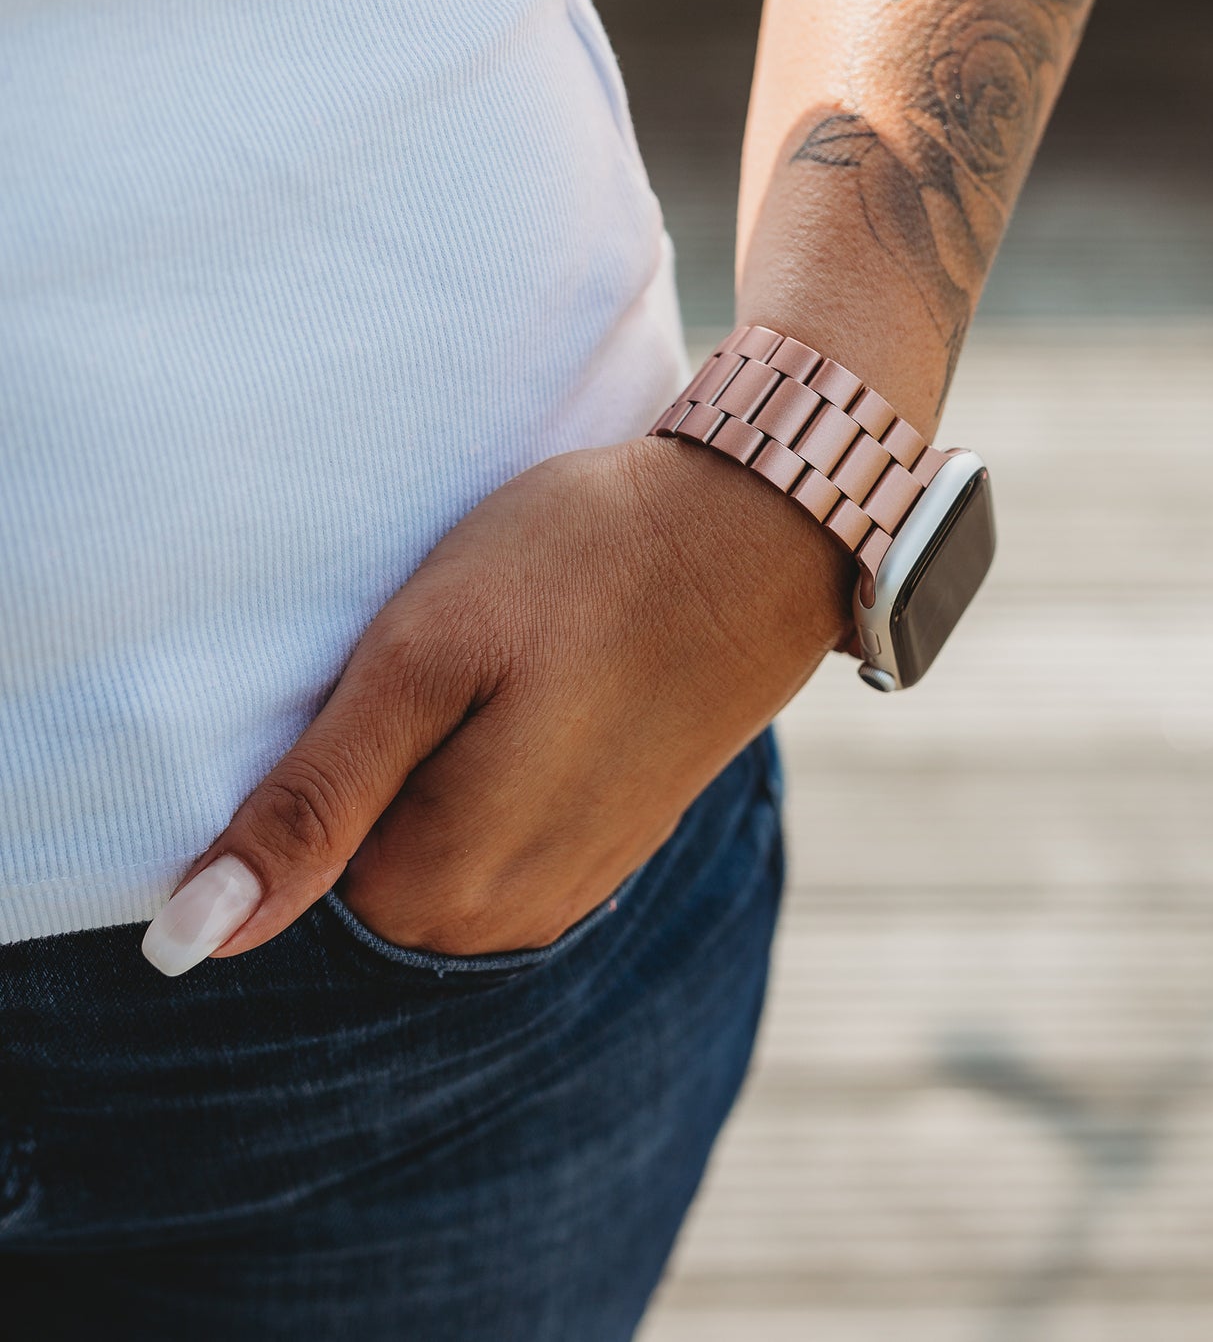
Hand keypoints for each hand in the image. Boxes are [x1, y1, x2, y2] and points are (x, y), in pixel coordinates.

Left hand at [141, 436, 849, 974]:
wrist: (760, 537)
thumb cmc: (584, 571)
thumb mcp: (423, 660)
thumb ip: (310, 804)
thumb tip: (190, 938)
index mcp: (438, 884)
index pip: (293, 863)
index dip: (315, 757)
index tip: (384, 671)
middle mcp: (503, 918)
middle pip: (366, 861)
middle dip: (375, 770)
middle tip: (448, 659)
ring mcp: (568, 888)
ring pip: (435, 844)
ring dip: (441, 763)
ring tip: (505, 669)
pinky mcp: (610, 846)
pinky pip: (503, 833)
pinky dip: (496, 768)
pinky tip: (544, 691)